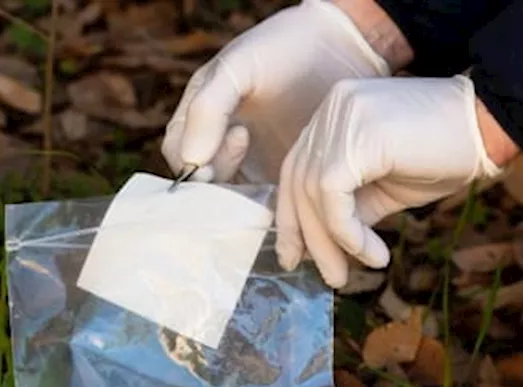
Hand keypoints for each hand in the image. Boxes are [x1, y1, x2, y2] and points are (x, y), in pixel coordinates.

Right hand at [161, 0, 400, 185]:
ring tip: (268, 158)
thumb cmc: (285, 48)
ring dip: (241, 193)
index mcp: (199, 115)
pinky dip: (266, 202)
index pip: (179, 154)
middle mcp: (218, 143)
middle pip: (200, 182)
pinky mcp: (277, 177)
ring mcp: (249, 163)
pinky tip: (286, 179)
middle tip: (246, 142)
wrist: (343, 47)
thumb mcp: (238, 67)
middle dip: (217, 177)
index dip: (194, 160)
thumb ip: (208, 109)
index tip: (230, 141)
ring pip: (229, 198)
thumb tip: (192, 161)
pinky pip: (261, 203)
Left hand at [276, 74, 506, 287]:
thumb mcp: (384, 188)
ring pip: (313, 193)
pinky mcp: (357, 136)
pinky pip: (333, 196)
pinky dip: (347, 233)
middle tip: (329, 278)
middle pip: (299, 182)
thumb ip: (349, 207)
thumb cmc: (444, 154)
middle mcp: (331, 109)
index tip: (296, 256)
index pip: (296, 169)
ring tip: (349, 274)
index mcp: (333, 113)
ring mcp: (342, 117)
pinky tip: (372, 254)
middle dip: (307, 237)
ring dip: (330, 243)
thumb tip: (320, 246)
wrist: (490, 126)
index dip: (291, 216)